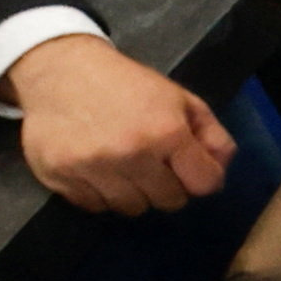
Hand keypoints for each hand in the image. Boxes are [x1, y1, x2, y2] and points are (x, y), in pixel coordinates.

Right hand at [6, 36, 236, 214]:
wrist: (60, 71)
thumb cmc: (126, 84)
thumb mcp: (179, 99)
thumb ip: (210, 135)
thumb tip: (222, 168)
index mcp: (166, 132)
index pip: (204, 184)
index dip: (202, 178)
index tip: (189, 169)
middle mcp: (130, 155)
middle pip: (169, 202)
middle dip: (167, 186)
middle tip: (153, 165)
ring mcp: (91, 169)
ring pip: (131, 209)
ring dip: (133, 193)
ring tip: (124, 166)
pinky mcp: (58, 177)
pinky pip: (94, 206)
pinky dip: (100, 194)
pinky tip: (97, 169)